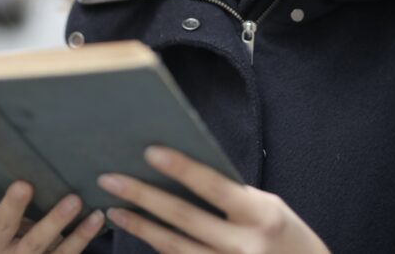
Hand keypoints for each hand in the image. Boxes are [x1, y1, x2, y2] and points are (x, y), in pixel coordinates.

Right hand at [0, 138, 105, 252]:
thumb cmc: (12, 236)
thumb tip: (0, 132)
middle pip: (3, 223)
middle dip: (13, 206)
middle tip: (24, 185)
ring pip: (38, 241)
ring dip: (56, 221)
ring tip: (74, 200)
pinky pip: (66, 252)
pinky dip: (83, 235)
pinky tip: (96, 217)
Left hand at [97, 146, 329, 253]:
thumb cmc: (284, 235)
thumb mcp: (268, 207)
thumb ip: (231, 196)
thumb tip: (182, 174)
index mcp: (262, 215)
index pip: (214, 187)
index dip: (182, 168)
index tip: (149, 151)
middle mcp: (245, 247)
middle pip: (185, 218)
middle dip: (143, 196)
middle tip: (110, 179)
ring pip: (175, 248)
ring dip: (140, 226)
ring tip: (113, 208)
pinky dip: (157, 248)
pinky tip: (138, 232)